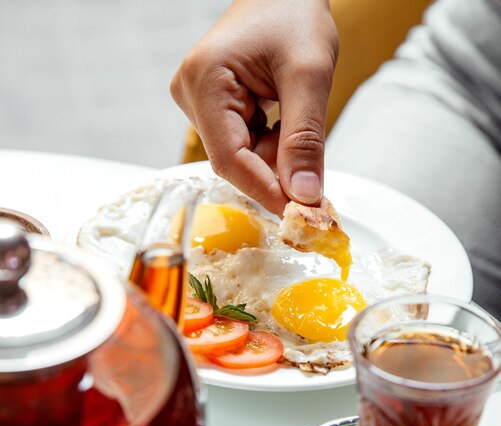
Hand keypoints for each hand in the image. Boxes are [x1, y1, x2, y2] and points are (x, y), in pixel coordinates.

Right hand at [171, 0, 337, 214]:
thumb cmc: (294, 12)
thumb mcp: (309, 74)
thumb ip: (305, 139)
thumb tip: (305, 195)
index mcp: (206, 81)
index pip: (230, 159)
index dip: (265, 190)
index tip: (299, 213)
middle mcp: (191, 94)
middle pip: (234, 160)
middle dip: (276, 173)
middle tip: (314, 181)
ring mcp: (198, 101)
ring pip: (241, 155)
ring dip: (276, 156)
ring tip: (298, 125)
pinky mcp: (211, 106)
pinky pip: (241, 142)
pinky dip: (270, 144)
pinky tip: (284, 122)